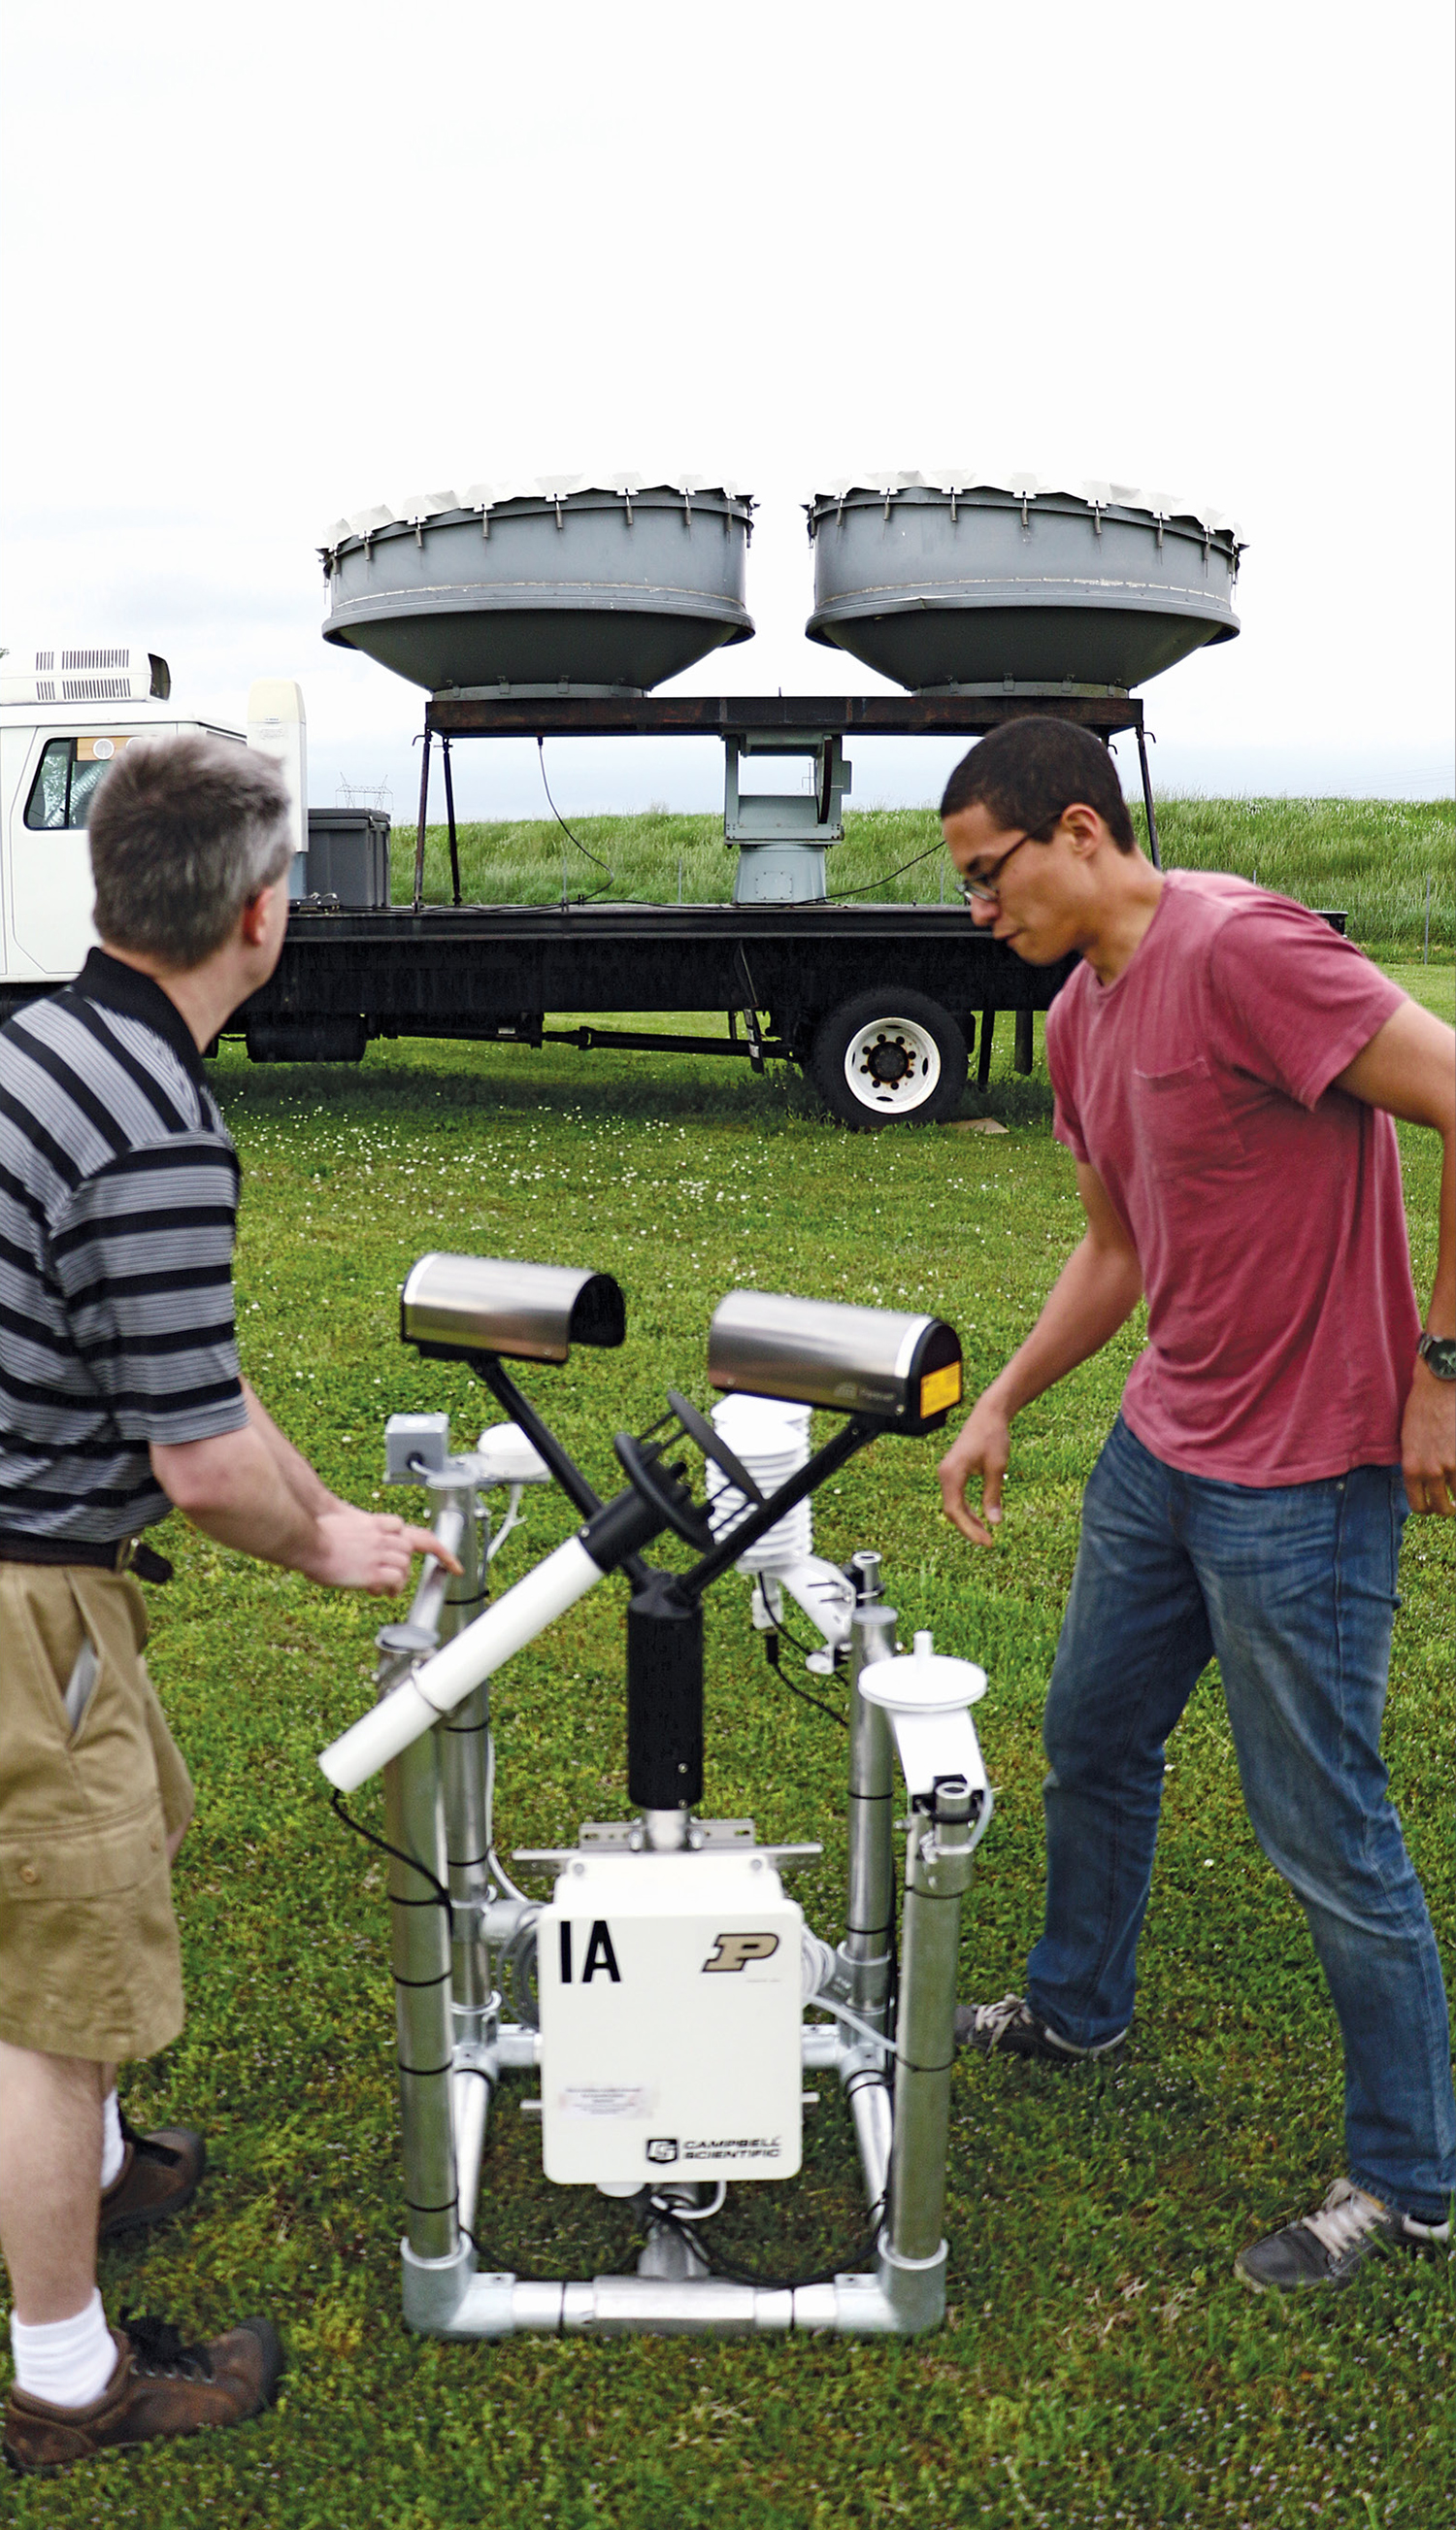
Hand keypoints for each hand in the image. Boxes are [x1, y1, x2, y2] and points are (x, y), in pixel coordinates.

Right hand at [301, 1507, 462, 1592]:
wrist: (306, 1537)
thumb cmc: (317, 1530)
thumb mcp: (345, 1520)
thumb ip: (361, 1530)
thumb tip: (360, 1537)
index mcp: (379, 1524)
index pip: (418, 1536)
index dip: (440, 1551)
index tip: (454, 1565)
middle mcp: (384, 1537)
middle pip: (411, 1556)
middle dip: (401, 1570)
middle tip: (386, 1581)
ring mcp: (380, 1553)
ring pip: (405, 1569)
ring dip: (394, 1581)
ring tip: (375, 1585)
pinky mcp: (373, 1571)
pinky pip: (395, 1582)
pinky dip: (390, 1589)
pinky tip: (376, 1590)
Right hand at [937, 1391, 1011, 1546]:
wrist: (988, 1415)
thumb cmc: (993, 1436)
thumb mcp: (996, 1467)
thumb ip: (993, 1495)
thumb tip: (995, 1523)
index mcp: (952, 1473)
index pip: (955, 1510)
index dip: (969, 1528)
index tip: (986, 1541)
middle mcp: (944, 1474)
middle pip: (951, 1510)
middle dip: (968, 1528)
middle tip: (988, 1542)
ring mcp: (947, 1473)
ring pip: (953, 1505)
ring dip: (967, 1520)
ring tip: (985, 1534)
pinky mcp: (952, 1472)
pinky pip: (956, 1497)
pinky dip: (966, 1509)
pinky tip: (980, 1518)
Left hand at [1401, 1359, 1455, 1517]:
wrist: (1438, 1387)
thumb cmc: (1420, 1409)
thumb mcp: (1408, 1441)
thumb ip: (1415, 1465)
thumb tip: (1424, 1483)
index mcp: (1410, 1468)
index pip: (1418, 1505)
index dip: (1427, 1509)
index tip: (1433, 1506)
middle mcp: (1430, 1470)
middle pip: (1441, 1508)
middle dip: (1447, 1508)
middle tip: (1452, 1503)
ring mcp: (1451, 1464)